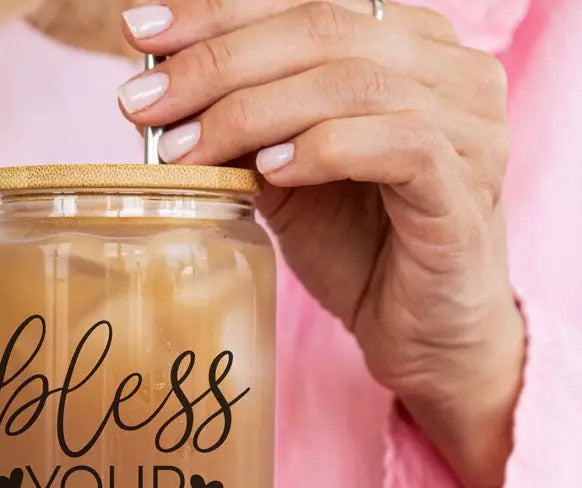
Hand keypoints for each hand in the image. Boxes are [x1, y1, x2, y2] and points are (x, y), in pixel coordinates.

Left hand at [119, 0, 525, 487]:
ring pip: (353, 82)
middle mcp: (448, 70)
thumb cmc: (359, 249)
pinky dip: (323, 150)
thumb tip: (160, 97)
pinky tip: (268, 172)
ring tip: (185, 151)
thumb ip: (244, 133)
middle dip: (218, 63)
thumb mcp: (285, 180)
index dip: (218, 13)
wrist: (419, 332)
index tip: (140, 32)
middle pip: (324, 28)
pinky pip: (398, 142)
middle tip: (141, 101)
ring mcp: (469, 125)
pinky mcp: (465, 188)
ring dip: (253, 112)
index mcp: (406, 47)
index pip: (305, 4)